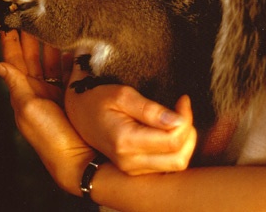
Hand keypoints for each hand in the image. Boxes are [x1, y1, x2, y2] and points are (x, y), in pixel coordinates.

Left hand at [0, 31, 95, 194]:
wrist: (79, 156)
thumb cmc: (50, 136)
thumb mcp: (28, 108)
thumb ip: (15, 84)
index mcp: (23, 93)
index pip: (14, 62)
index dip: (11, 43)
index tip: (10, 22)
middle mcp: (39, 89)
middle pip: (33, 56)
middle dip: (31, 36)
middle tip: (32, 15)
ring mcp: (57, 90)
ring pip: (51, 59)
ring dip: (51, 42)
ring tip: (52, 22)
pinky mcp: (74, 91)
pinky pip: (70, 67)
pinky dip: (70, 53)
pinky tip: (72, 41)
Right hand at [65, 62, 196, 175]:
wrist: (76, 114)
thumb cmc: (97, 98)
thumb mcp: (122, 94)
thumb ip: (149, 109)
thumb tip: (177, 119)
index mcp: (126, 141)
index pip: (172, 140)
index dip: (186, 118)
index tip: (183, 99)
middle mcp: (130, 162)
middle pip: (179, 158)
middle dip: (189, 132)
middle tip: (182, 108)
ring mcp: (132, 169)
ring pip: (176, 164)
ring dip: (184, 141)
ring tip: (178, 117)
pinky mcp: (135, 169)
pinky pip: (166, 165)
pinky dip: (175, 148)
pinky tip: (169, 128)